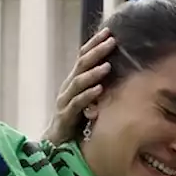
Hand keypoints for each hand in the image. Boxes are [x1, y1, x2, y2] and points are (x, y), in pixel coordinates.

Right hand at [42, 27, 114, 144]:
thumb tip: (118, 69)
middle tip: (112, 41)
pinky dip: (88, 95)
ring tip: (108, 66)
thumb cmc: (76, 119)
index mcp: (74, 80)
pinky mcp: (66, 116)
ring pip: (78, 82)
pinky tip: (99, 89)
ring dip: (93, 73)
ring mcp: (65, 101)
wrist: (57, 143)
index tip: (109, 31)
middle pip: (81, 64)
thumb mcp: (88, 98)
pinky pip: (77, 104)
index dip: (94, 43)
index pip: (83, 56)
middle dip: (97, 51)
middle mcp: (68, 87)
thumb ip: (98, 84)